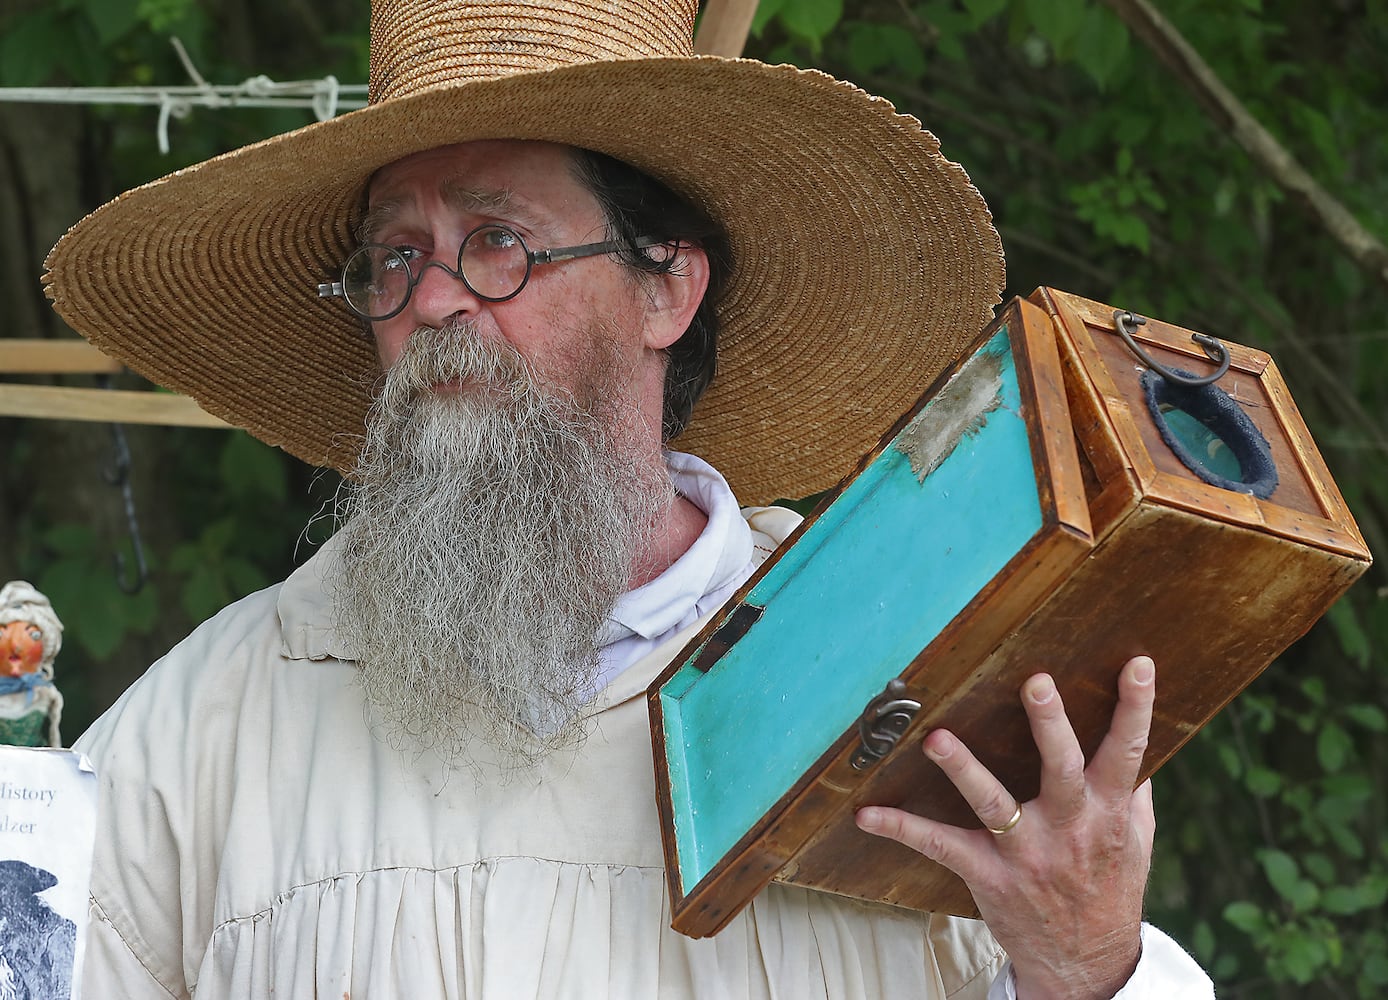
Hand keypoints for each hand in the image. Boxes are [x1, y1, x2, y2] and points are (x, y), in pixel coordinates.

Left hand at [855, 656, 1157, 999]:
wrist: (1087, 964)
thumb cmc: (1110, 885)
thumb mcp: (1135, 838)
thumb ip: (1130, 786)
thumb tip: (1135, 729)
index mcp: (1109, 812)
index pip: (1128, 752)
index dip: (1136, 708)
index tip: (1137, 665)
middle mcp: (1070, 829)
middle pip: (1062, 769)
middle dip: (1050, 725)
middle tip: (1035, 682)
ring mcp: (1028, 853)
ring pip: (994, 805)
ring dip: (964, 770)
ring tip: (936, 738)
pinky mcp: (989, 875)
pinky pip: (940, 847)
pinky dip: (901, 829)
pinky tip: (867, 814)